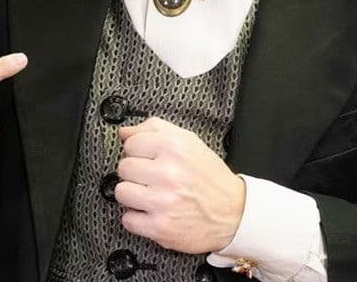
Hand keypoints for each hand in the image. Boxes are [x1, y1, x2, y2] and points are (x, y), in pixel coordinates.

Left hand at [114, 117, 245, 253]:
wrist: (235, 214)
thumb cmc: (209, 178)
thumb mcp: (188, 142)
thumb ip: (154, 129)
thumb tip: (123, 132)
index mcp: (175, 147)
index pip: (130, 143)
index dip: (138, 151)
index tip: (149, 159)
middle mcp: (169, 173)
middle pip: (123, 168)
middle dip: (136, 173)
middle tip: (152, 179)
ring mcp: (163, 202)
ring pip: (121, 192)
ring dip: (133, 196)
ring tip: (151, 195)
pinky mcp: (160, 227)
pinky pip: (128, 220)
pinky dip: (138, 219)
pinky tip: (153, 213)